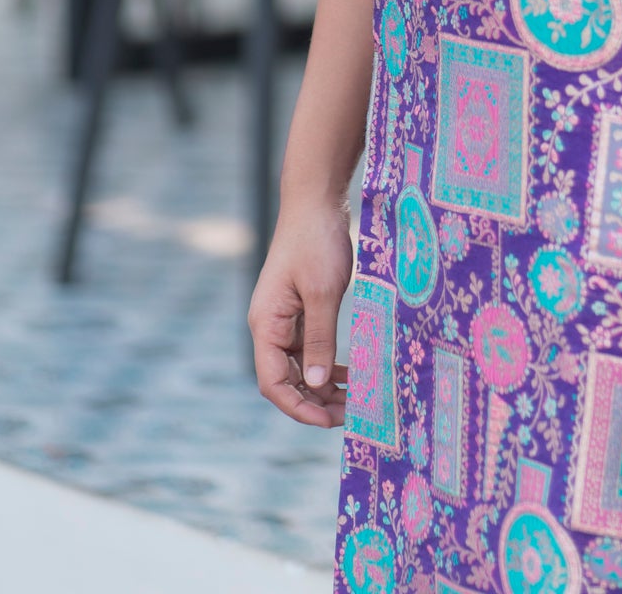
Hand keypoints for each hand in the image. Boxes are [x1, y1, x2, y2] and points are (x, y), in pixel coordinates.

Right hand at [249, 196, 354, 427]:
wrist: (315, 200)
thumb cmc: (317, 241)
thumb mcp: (323, 291)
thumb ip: (320, 337)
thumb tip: (318, 384)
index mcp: (267, 324)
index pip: (273, 382)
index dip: (299, 407)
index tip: (329, 421)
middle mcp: (270, 326)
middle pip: (286, 379)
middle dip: (315, 402)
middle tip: (351, 415)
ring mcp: (284, 318)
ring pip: (300, 366)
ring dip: (323, 386)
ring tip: (354, 401)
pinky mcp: (299, 308)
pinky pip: (310, 347)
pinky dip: (327, 363)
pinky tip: (348, 372)